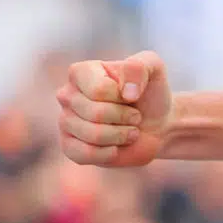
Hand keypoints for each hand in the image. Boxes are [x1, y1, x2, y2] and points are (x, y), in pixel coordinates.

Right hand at [57, 51, 172, 166]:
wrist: (157, 124)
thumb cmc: (150, 94)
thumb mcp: (153, 68)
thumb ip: (139, 67)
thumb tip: (127, 92)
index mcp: (81, 72)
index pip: (98, 90)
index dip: (123, 96)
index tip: (133, 95)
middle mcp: (67, 94)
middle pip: (96, 113)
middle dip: (126, 117)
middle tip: (135, 115)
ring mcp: (65, 121)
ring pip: (93, 135)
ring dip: (122, 134)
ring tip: (129, 129)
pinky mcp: (69, 146)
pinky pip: (84, 154)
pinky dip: (110, 153)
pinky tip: (116, 146)